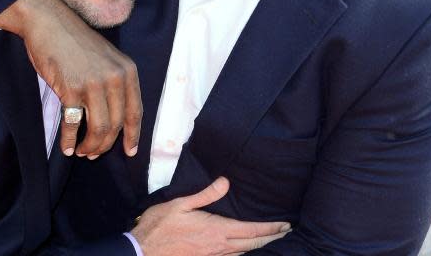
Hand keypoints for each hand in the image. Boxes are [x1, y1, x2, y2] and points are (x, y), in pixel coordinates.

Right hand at [0, 0, 141, 157]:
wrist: (50, 22)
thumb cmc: (75, 41)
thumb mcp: (106, 57)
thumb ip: (114, 82)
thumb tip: (115, 118)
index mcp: (127, 70)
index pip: (136, 111)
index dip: (133, 135)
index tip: (130, 152)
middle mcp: (114, 78)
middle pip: (115, 125)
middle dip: (105, 145)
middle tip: (93, 153)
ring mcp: (93, 83)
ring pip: (99, 129)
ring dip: (90, 146)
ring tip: (81, 151)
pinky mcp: (71, 88)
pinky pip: (74, 124)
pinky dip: (70, 141)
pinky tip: (67, 147)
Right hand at [132, 177, 290, 255]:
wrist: (144, 251)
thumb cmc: (160, 225)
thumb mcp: (181, 204)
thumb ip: (206, 194)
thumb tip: (226, 182)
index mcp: (216, 230)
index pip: (251, 231)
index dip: (271, 228)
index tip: (285, 224)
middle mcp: (219, 247)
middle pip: (253, 244)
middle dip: (272, 238)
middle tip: (287, 232)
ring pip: (244, 254)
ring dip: (260, 246)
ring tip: (271, 239)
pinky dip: (244, 253)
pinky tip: (245, 250)